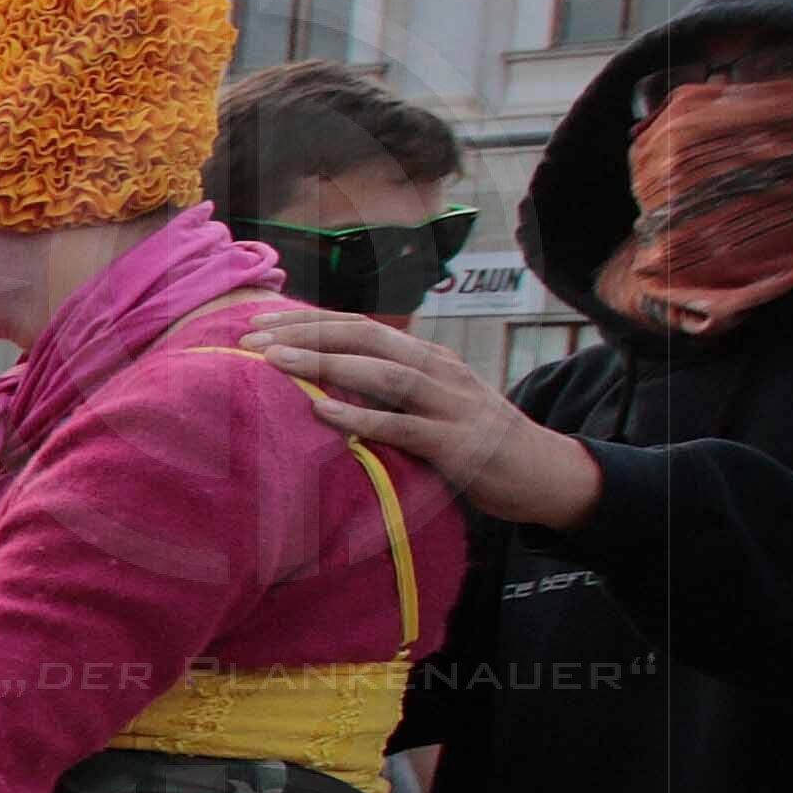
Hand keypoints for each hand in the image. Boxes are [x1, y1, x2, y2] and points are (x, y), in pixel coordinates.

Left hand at [252, 307, 600, 527]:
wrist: (542, 472)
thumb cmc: (472, 439)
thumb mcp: (429, 404)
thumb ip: (386, 391)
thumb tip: (320, 384)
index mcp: (428, 357)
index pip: (361, 325)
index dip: (309, 319)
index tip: (257, 320)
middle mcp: (440, 370)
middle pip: (367, 336)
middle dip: (306, 333)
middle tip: (250, 338)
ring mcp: (452, 404)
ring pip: (385, 373)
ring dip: (326, 364)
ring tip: (274, 362)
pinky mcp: (459, 444)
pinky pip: (405, 426)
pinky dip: (362, 417)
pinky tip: (322, 412)